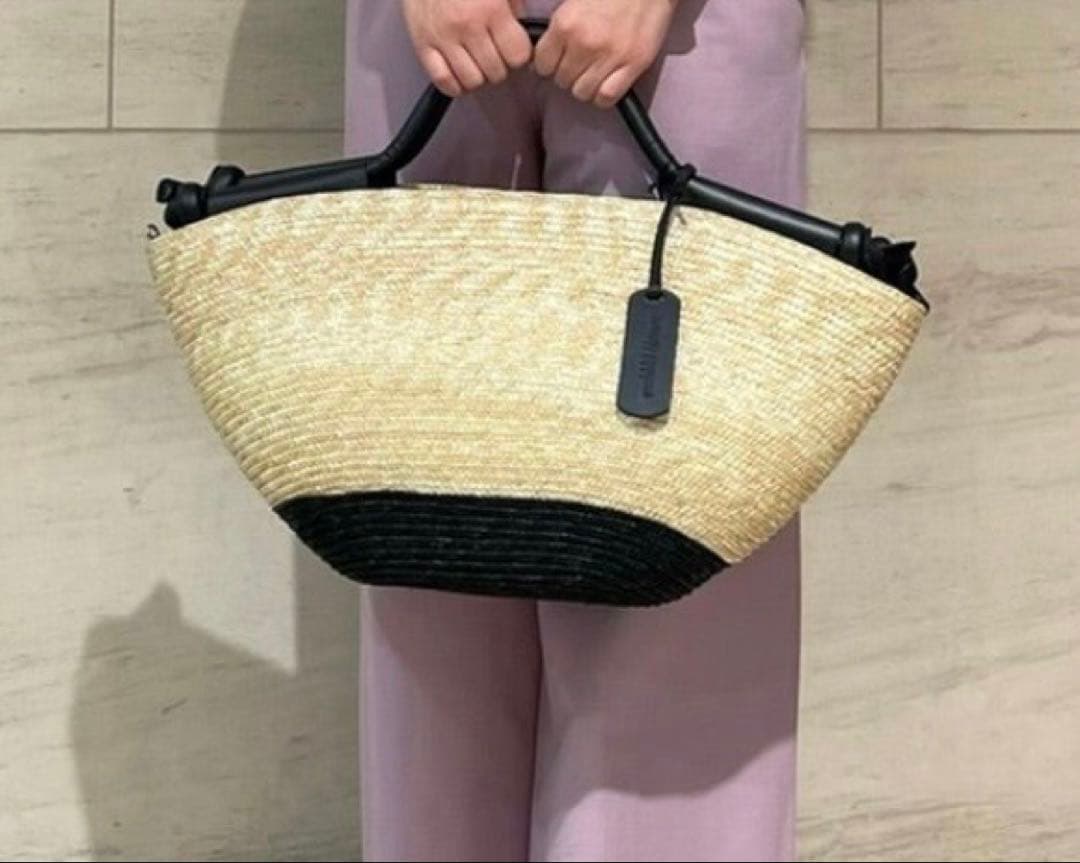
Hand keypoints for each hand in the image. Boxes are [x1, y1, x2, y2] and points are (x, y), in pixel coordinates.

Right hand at [401, 0, 531, 96]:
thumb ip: (514, 6)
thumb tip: (523, 31)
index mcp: (491, 9)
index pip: (517, 56)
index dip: (518, 56)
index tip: (513, 50)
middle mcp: (468, 26)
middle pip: (496, 72)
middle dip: (499, 67)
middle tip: (493, 55)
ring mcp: (444, 38)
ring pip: (472, 81)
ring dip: (478, 77)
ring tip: (476, 64)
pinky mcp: (423, 45)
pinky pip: (443, 80)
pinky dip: (454, 85)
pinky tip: (459, 75)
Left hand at [534, 0, 678, 107]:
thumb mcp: (574, 1)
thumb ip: (557, 28)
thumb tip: (542, 59)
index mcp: (565, 24)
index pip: (542, 65)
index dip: (549, 64)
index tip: (558, 60)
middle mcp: (584, 43)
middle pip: (562, 81)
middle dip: (568, 74)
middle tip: (580, 62)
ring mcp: (609, 56)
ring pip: (582, 93)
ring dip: (586, 86)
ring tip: (595, 71)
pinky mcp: (633, 65)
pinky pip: (607, 98)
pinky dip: (604, 96)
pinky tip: (606, 84)